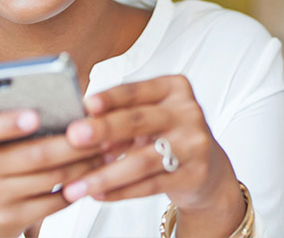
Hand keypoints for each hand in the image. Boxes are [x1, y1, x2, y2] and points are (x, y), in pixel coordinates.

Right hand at [0, 109, 102, 237]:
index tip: (35, 116)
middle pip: (35, 154)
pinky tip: (91, 175)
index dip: (9, 123)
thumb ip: (11, 121)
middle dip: (74, 142)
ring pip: (51, 177)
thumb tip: (61, 107)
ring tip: (103, 150)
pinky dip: (76, 186)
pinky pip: (53, 202)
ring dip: (84, 163)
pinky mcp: (10, 220)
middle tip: (99, 130)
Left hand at [61, 76, 245, 235]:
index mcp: (174, 88)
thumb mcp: (149, 116)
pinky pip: (151, 185)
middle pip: (139, 121)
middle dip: (104, 129)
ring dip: (106, 174)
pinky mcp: (195, 175)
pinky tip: (99, 194)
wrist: (209, 168)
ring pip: (143, 160)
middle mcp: (188, 112)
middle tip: (74, 137)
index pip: (136, 90)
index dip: (111, 97)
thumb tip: (77, 122)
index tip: (87, 104)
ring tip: (78, 184)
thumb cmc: (168, 134)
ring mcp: (194, 144)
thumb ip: (120, 115)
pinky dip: (122, 191)